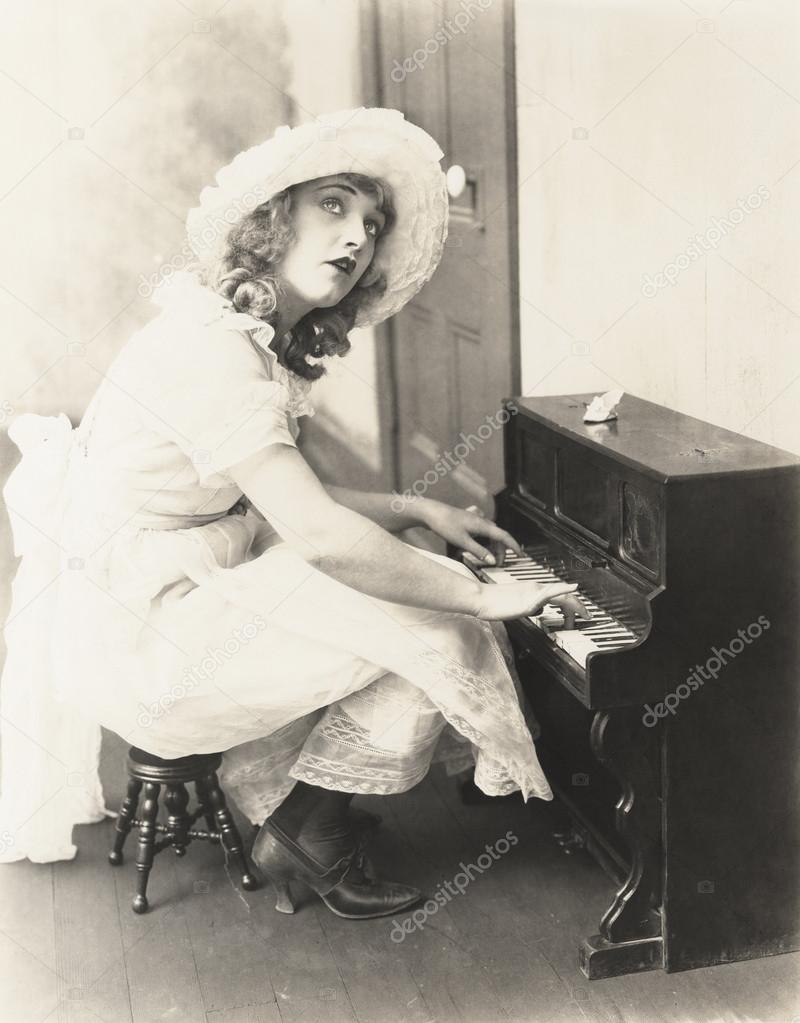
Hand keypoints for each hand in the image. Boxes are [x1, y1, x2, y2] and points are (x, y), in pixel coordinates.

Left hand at [420, 500, 521, 565]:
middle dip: (502, 550)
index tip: (520, 554)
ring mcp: (475, 520)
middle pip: (498, 536)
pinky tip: (480, 545)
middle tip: (500, 563)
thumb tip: (492, 560)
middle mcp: (481, 521)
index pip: (504, 536)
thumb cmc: (444, 524)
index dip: (513, 546)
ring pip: (490, 533)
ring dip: (493, 545)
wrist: (430, 512)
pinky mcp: (468, 521)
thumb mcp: (462, 542)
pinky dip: (485, 540)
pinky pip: (483, 531)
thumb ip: (478, 551)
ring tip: (492, 557)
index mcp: (482, 525)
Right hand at [474, 580, 591, 622]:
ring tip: (584, 616)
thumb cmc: (492, 602)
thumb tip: (540, 610)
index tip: (580, 612)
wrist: (480, 598)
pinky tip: (573, 588)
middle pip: (565, 595)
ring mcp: (534, 592)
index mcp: (534, 589)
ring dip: (576, 607)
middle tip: (587, 616)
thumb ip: (530, 606)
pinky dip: (564, 589)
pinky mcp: (529, 599)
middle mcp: (536, 587)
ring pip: (562, 596)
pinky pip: (550, 592)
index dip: (572, 603)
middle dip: (579, 606)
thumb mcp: (517, 605)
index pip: (558, 594)